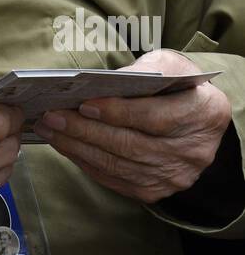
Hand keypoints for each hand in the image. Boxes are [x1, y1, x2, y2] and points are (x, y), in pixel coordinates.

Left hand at [34, 50, 231, 204]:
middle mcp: (194, 152)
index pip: (156, 118)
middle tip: (52, 116)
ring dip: (77, 147)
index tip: (84, 105)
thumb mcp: (169, 64)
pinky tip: (65, 145)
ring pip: (118, 165)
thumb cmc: (176, 84)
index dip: (118, 113)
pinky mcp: (155, 190)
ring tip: (49, 129)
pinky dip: (85, 162)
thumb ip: (143, 70)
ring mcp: (175, 176)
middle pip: (131, 145)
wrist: (195, 117)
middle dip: (85, 131)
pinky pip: (114, 179)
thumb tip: (101, 84)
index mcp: (205, 113)